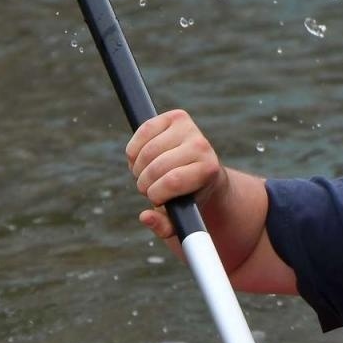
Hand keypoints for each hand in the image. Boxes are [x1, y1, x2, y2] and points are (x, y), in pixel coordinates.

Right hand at [125, 108, 227, 240]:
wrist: (203, 173)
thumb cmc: (190, 199)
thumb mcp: (181, 219)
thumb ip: (164, 226)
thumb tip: (145, 216)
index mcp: (208, 170)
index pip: (172, 181)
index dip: (156, 194)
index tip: (155, 200)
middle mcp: (202, 145)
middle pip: (156, 166)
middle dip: (145, 183)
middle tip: (148, 188)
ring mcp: (189, 128)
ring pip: (146, 151)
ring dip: (137, 168)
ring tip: (145, 175)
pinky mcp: (176, 116)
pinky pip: (143, 131)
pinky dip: (134, 150)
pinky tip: (140, 159)